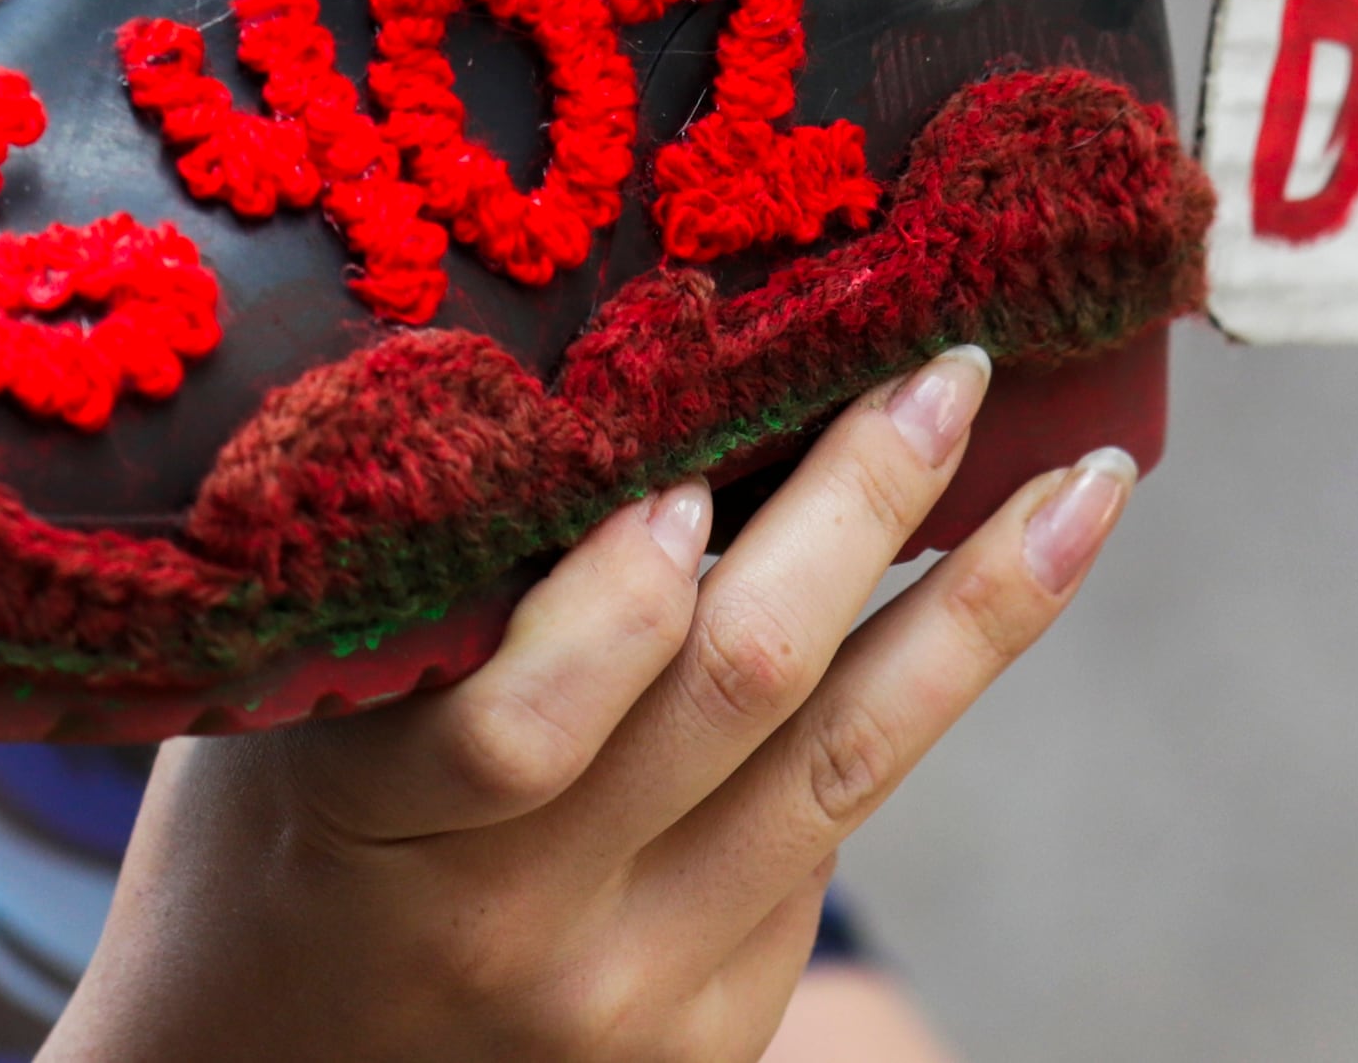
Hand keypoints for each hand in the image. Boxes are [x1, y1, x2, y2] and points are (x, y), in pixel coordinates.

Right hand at [47, 346, 1127, 1062]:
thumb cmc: (269, 846)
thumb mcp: (293, 716)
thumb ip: (434, 591)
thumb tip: (622, 373)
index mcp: (378, 831)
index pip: (527, 715)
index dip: (625, 577)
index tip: (698, 447)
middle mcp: (524, 932)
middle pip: (740, 692)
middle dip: (862, 507)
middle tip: (947, 362)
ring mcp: (636, 1000)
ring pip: (848, 764)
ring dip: (983, 605)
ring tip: (1088, 480)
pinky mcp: (717, 1034)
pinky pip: (830, 833)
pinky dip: (908, 692)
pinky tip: (991, 585)